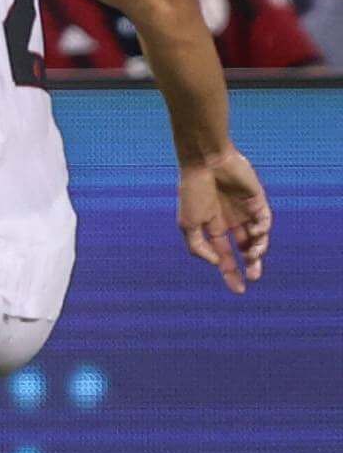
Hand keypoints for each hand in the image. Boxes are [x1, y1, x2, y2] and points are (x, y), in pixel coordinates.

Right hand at [178, 148, 269, 291]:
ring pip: (258, 237)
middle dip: (250, 264)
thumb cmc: (192, 191)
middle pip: (245, 248)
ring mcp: (244, 211)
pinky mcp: (257, 200)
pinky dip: (262, 230)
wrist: (205, 162)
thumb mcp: (187, 224)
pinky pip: (265, 221)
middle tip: (253, 276)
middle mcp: (230, 221)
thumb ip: (198, 247)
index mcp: (212, 226)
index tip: (238, 290)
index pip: (224, 255)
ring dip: (258, 249)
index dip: (230, 273)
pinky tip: (254, 232)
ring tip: (254, 255)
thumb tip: (215, 263)